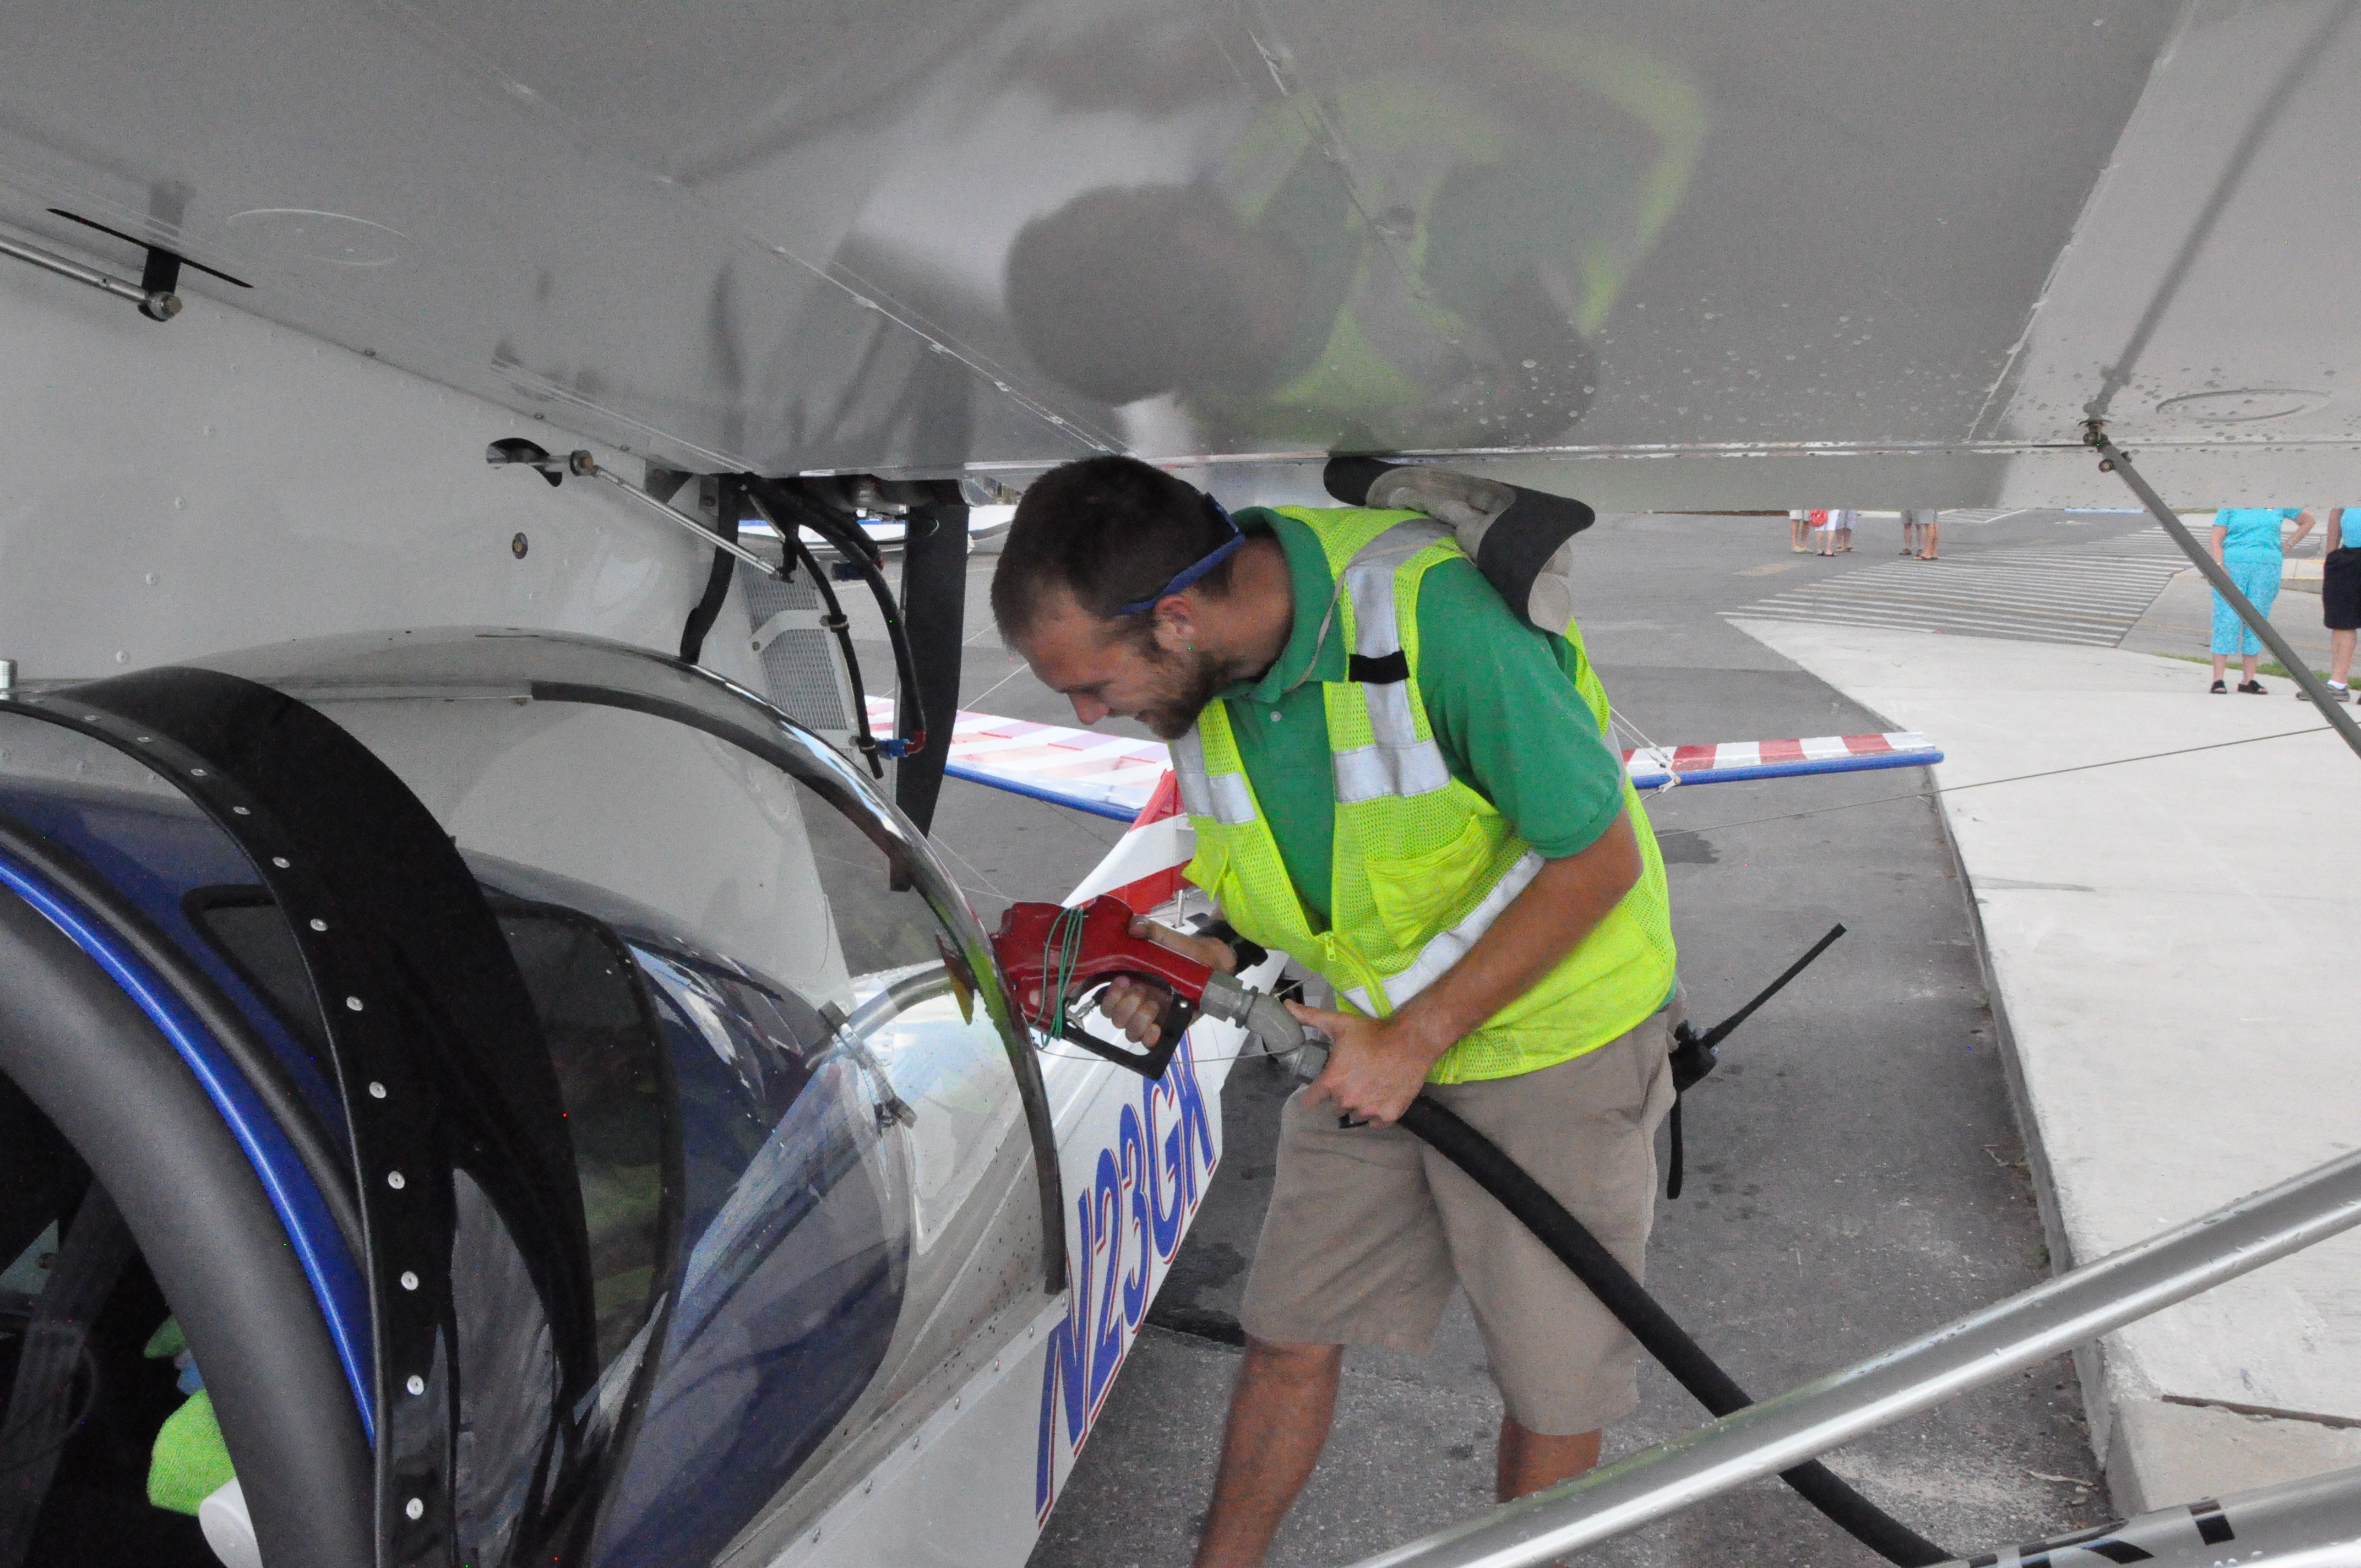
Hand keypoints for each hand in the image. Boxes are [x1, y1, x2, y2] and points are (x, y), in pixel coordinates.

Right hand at [1024, 915, 1235, 1047]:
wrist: (1210, 961)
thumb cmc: (1182, 950)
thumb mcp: (1164, 937)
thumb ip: (1148, 928)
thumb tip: (1133, 927)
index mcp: (1129, 982)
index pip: (1106, 1000)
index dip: (1110, 995)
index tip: (1124, 980)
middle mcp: (1136, 1002)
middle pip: (1115, 1018)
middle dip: (1124, 1007)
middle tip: (1141, 991)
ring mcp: (1151, 1016)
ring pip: (1129, 1032)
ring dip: (1137, 1020)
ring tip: (1154, 1004)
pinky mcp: (1168, 1026)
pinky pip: (1149, 1043)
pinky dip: (1149, 1038)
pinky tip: (1156, 1028)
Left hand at [1286, 1001, 1445, 1126]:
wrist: (1410, 1042)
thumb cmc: (1372, 1032)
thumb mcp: (1339, 1022)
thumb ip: (1309, 1017)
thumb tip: (1285, 1004)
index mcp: (1332, 1081)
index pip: (1311, 1101)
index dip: (1316, 1093)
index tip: (1323, 1086)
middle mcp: (1347, 1100)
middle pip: (1335, 1107)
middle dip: (1341, 1095)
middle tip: (1353, 1079)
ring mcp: (1369, 1110)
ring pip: (1356, 1115)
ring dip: (1359, 1105)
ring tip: (1369, 1086)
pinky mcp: (1388, 1116)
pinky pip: (1375, 1123)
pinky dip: (1378, 1113)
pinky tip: (1382, 1096)